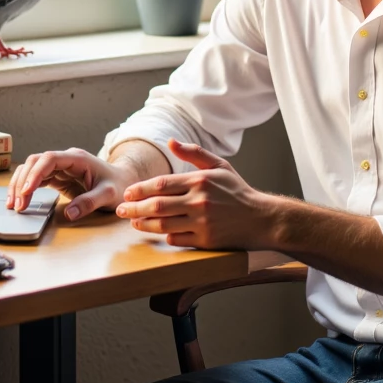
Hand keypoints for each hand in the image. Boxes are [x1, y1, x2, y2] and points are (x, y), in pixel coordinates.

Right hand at [6, 147, 127, 217]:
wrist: (123, 181)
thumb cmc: (118, 185)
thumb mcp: (108, 195)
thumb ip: (90, 202)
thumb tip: (70, 214)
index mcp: (77, 158)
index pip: (49, 159)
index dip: (35, 173)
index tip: (26, 191)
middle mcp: (66, 160)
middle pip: (35, 162)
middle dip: (23, 181)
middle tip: (18, 205)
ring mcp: (60, 168)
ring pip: (32, 170)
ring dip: (20, 185)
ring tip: (13, 205)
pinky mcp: (57, 178)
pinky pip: (37, 179)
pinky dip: (26, 189)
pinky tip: (19, 201)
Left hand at [117, 138, 280, 249]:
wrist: (261, 218)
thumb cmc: (237, 192)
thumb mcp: (219, 166)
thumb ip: (194, 153)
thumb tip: (170, 141)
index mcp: (200, 181)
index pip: (161, 184)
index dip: (140, 189)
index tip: (128, 193)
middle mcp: (199, 201)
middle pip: (157, 206)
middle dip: (134, 208)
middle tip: (121, 211)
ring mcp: (202, 223)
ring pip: (163, 224)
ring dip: (144, 224)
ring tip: (133, 223)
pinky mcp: (206, 241)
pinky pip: (177, 239)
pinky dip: (164, 236)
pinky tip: (157, 232)